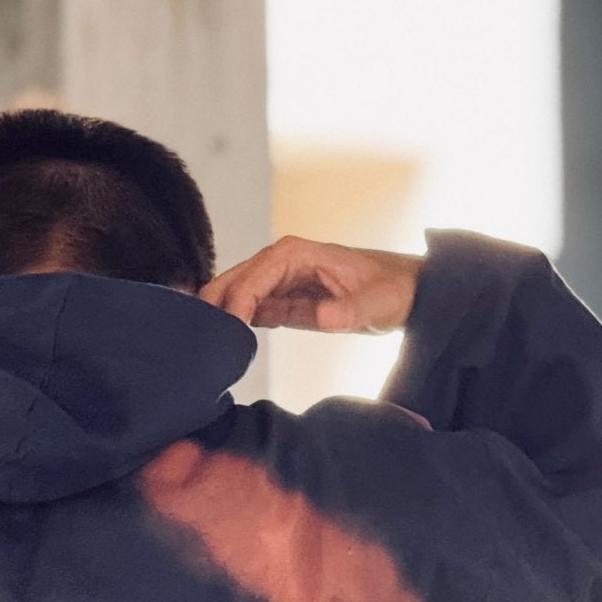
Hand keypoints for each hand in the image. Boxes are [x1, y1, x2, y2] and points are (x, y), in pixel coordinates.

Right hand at [200, 236, 422, 333]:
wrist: (407, 293)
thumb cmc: (392, 290)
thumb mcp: (376, 302)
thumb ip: (349, 310)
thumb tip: (323, 316)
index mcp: (294, 254)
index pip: (251, 279)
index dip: (234, 304)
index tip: (225, 333)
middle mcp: (279, 263)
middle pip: (230, 282)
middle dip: (211, 307)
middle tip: (195, 341)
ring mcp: (277, 281)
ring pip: (233, 297)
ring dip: (218, 318)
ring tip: (201, 347)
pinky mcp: (282, 300)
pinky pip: (248, 311)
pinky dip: (233, 326)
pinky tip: (223, 347)